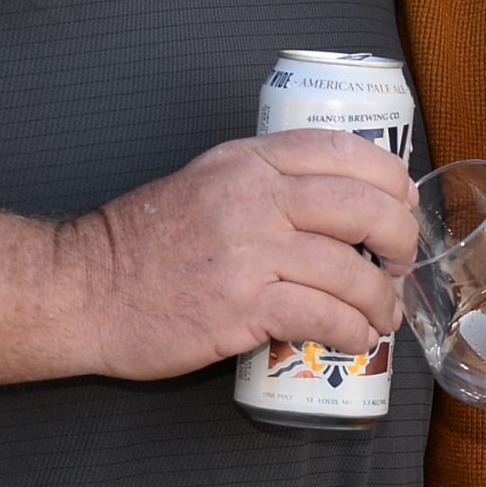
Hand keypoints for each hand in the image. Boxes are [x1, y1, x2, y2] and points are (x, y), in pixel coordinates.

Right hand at [69, 131, 419, 379]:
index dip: (387, 175)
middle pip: (360, 206)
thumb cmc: (140, 242)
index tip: (402, 200)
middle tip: (402, 259)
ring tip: (384, 314)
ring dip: (382, 298)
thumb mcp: (203, 181)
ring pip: (350, 270)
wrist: (83, 289)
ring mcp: (249, 252)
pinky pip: (324, 316)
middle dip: (399, 236)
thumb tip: (334, 203)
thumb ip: (261, 181)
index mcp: (246, 160)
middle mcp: (253, 197)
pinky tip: (356, 338)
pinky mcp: (242, 307)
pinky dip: (353, 330)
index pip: (340, 148)